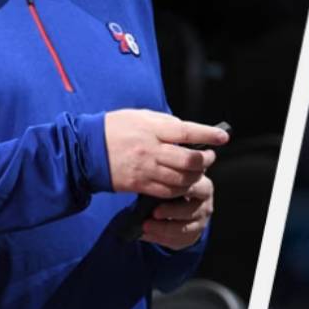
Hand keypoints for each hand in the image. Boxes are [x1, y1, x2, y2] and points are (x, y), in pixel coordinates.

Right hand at [103, 109, 229, 197]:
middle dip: (205, 160)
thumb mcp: (141, 116)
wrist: (86, 149)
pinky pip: (167, 191)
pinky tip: (183, 183)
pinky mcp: (139, 185)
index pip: (187, 132)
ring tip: (198, 170)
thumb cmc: (115, 128)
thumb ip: (165, 124)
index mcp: (152, 129)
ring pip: (181, 179)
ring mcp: (145, 169)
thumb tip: (188, 132)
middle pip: (188, 160)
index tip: (222, 137)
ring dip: (195, 176)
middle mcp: (150, 150)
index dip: (208, 135)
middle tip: (210, 156)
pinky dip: (180, 189)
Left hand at [141, 174, 213, 249]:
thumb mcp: (174, 183)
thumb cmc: (175, 190)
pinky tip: (147, 234)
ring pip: (184, 229)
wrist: (181, 207)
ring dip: (162, 229)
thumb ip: (165, 183)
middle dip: (171, 212)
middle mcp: (205, 205)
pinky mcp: (193, 236)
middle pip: (190, 210)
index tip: (160, 191)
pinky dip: (160, 238)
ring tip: (145, 226)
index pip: (193, 187)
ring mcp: (201, 222)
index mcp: (203, 187)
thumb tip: (146, 185)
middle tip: (154, 213)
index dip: (177, 190)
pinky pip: (177, 240)